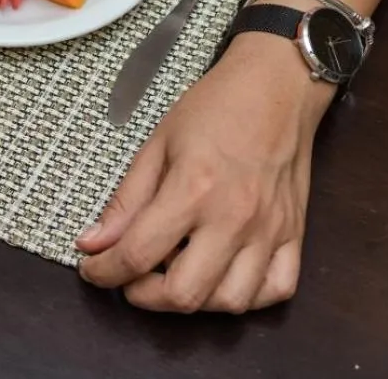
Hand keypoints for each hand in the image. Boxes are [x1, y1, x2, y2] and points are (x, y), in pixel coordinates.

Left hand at [76, 34, 334, 312]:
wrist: (277, 86)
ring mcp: (269, 230)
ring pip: (231, 302)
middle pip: (184, 294)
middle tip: (131, 277)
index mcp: (192, 188)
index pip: (137, 254)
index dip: (103, 272)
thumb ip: (125, 199)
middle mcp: (234, 216)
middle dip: (144, 296)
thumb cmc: (215, 107)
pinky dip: (248, 297)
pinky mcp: (295, 234)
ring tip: (176, 274)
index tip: (93, 269)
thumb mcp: (156, 143)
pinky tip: (224, 276)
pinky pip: (277, 290)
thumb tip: (92, 243)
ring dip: (195, 301)